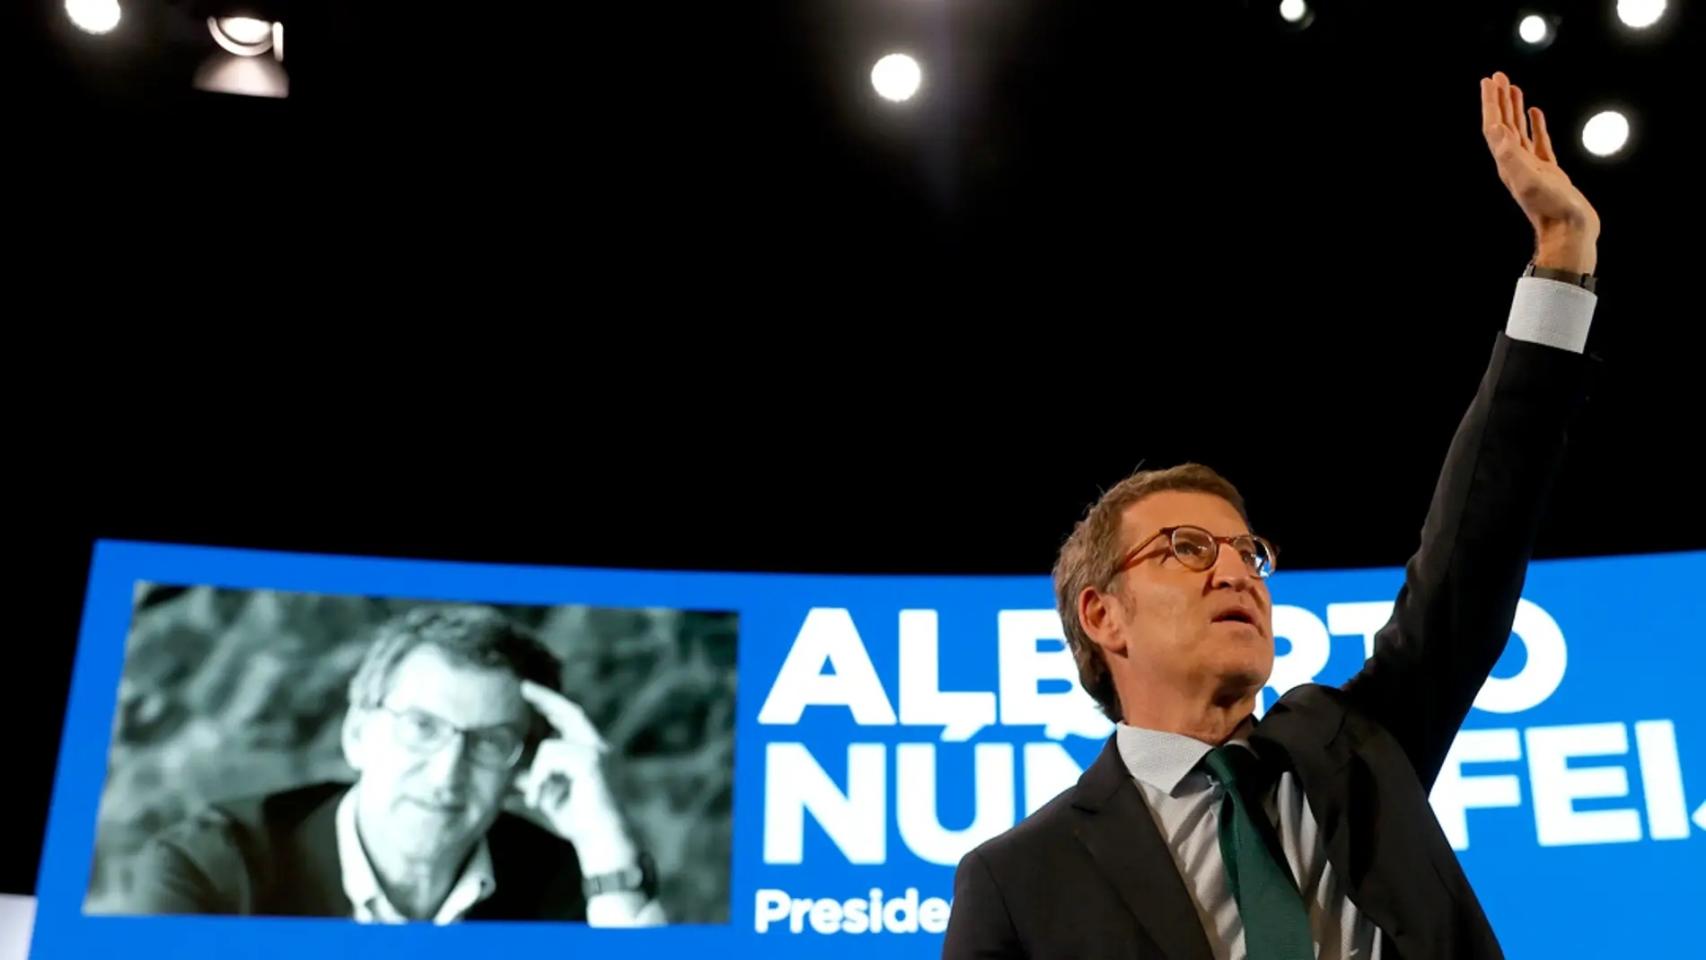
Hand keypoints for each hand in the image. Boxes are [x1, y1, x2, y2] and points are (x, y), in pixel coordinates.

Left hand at [516, 680, 637, 873]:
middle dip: (545, 699)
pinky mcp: (591, 761)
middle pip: (569, 713)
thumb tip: (503, 786)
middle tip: (523, 688)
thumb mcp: (546, 799)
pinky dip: (539, 779)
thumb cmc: (578, 821)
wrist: (602, 840)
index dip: (551, 704)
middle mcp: (598, 746)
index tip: (529, 692)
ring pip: (550, 746)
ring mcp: (597, 752)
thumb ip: (530, 787)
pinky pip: (552, 758)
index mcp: (589, 752)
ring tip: (534, 799)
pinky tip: (539, 800)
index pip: (570, 719)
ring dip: (535, 773)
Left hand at [1480, 71, 1598, 271]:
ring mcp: (1531, 166)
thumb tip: (1495, 128)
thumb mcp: (1529, 179)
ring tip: (1513, 88)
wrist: (1569, 231)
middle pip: (1503, 124)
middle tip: (1498, 76)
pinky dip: (1535, 125)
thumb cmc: (1552, 209)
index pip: (1494, 126)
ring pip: (1519, 131)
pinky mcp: (1548, 171)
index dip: (1490, 103)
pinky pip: (1539, 142)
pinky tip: (1535, 113)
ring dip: (1514, 109)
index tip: (1489, 81)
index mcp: (1507, 163)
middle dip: (1499, 100)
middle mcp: (1515, 163)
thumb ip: (1511, 155)